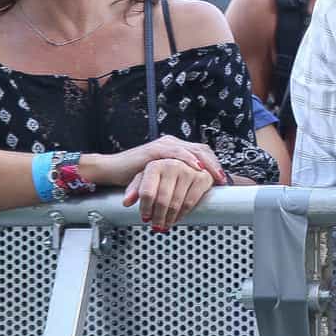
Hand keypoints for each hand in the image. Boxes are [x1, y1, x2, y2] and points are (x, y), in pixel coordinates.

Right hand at [83, 135, 227, 189]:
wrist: (112, 170)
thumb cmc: (135, 176)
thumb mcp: (161, 177)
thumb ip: (175, 179)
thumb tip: (192, 192)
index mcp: (176, 148)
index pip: (201, 153)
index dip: (213, 165)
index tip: (222, 179)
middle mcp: (172, 143)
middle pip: (201, 150)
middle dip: (214, 164)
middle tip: (222, 179)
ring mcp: (163, 145)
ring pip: (192, 150)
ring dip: (205, 164)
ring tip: (214, 175)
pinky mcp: (154, 150)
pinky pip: (175, 152)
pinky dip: (188, 160)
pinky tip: (195, 168)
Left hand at [122, 157, 216, 231]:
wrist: (188, 161)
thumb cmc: (163, 172)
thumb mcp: (145, 177)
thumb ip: (134, 189)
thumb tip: (127, 202)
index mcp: (156, 165)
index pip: (147, 193)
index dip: (145, 209)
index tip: (145, 217)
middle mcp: (173, 165)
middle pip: (162, 200)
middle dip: (158, 217)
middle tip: (156, 225)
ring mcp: (188, 171)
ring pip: (176, 203)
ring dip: (170, 218)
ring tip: (165, 224)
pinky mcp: (202, 178)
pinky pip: (190, 202)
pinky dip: (182, 214)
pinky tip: (177, 217)